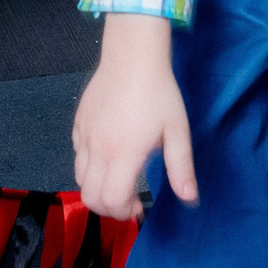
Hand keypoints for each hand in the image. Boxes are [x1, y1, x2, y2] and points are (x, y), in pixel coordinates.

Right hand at [72, 14, 194, 219]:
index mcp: (124, 154)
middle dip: (108, 208)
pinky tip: (108, 155)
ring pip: (79, 179)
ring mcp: (85, 136)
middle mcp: (98, 149)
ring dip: (96, 188)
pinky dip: (88, 166)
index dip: (124, 212)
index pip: (112, 200)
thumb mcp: (178, 131)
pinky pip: (77, 155)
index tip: (139, 206)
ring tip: (117, 181)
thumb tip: (190, 199)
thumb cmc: (159, 92)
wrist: (133, 56)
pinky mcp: (79, 124)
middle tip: (128, 200)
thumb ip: (181, 168)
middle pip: (90, 197)